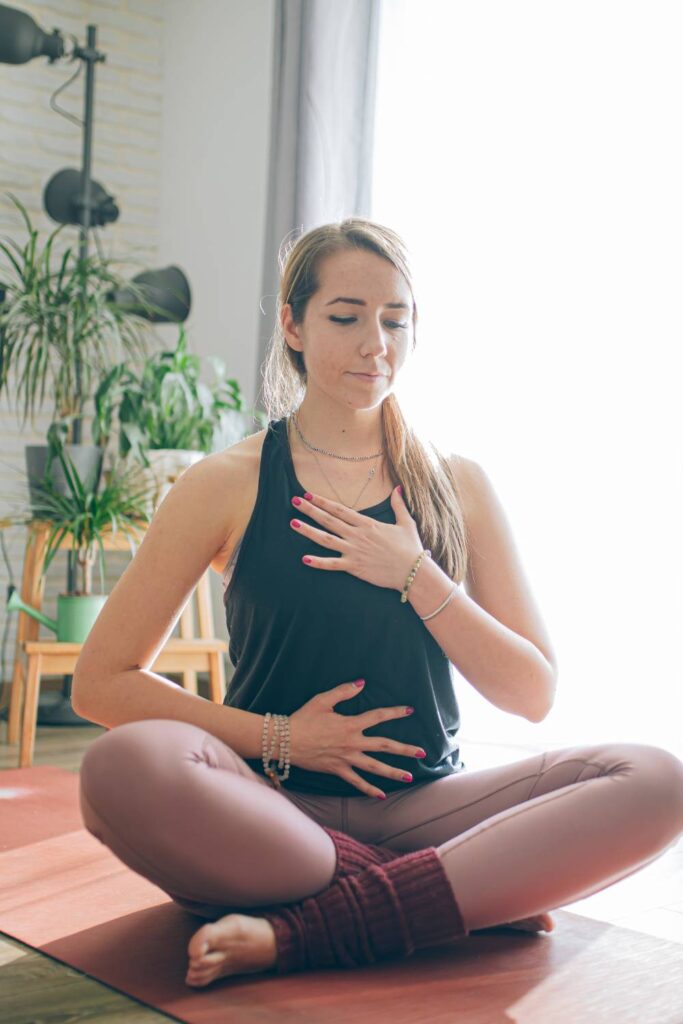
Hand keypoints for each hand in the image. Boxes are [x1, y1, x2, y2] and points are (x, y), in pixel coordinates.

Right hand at [288, 679, 425, 797]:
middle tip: (422, 752)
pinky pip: (357, 782)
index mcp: (350, 724)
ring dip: (393, 772)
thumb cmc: (303, 718)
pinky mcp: (337, 770)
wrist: (286, 740)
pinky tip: (381, 795)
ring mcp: (346, 759)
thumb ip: (344, 691)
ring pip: (375, 767)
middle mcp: (352, 743)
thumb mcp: (323, 700)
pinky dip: (369, 790)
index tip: (410, 710)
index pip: (378, 716)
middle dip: (404, 749)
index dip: (395, 712)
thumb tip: (362, 682)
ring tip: (409, 777)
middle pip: (384, 746)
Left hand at [290, 486, 423, 590]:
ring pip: (326, 539)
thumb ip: (399, 505)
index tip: (309, 495)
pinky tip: (304, 559)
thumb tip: (398, 488)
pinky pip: (332, 564)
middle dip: (310, 510)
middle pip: (329, 520)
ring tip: (293, 523)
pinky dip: (318, 562)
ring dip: (308, 531)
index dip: (323, 502)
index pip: (340, 510)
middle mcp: (357, 535)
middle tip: (294, 501)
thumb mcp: (406, 522)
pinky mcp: (354, 567)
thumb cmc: (411, 548)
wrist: (413, 571)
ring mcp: (354, 550)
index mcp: (367, 524)